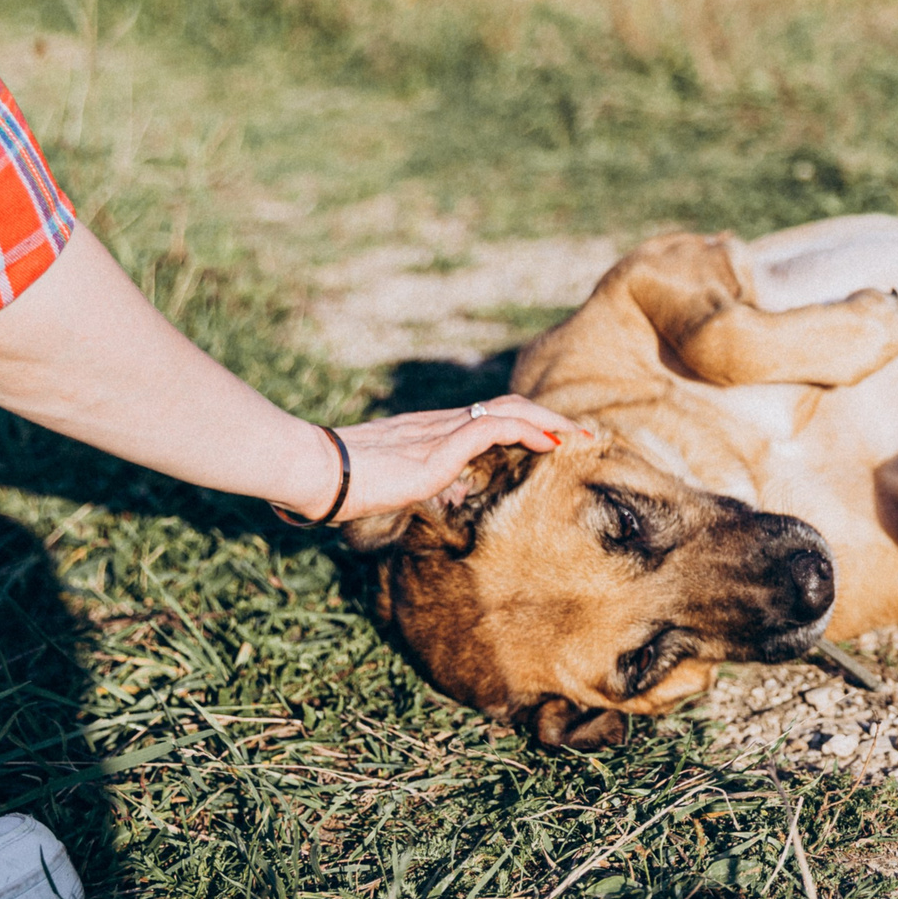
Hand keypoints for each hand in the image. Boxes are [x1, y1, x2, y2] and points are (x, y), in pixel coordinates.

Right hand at [276, 396, 593, 521]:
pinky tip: (551, 445)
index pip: (490, 419)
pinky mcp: (435, 448)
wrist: (312, 473)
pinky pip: (489, 428)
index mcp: (430, 434)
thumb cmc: (342, 486)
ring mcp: (437, 433)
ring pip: (507, 412)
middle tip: (585, 436)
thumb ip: (427, 484)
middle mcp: (439, 425)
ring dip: (550, 423)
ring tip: (580, 437)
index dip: (528, 425)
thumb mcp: (395, 487)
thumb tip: (456, 490)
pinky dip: (525, 432)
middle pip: (508, 408)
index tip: (559, 440)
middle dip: (551, 420)